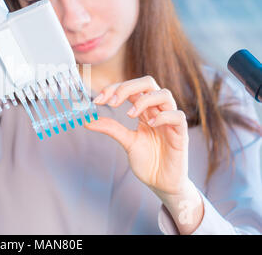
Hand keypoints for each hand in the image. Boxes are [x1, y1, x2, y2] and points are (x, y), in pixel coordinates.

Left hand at [85, 75, 189, 196]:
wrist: (162, 184)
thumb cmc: (148, 161)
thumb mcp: (126, 141)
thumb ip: (110, 128)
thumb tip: (86, 120)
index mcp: (145, 110)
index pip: (131, 88)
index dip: (114, 89)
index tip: (97, 101)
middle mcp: (158, 110)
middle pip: (148, 82)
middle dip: (127, 87)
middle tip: (111, 101)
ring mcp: (170, 121)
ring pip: (164, 94)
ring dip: (144, 100)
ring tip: (129, 114)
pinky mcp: (181, 134)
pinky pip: (177, 116)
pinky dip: (163, 116)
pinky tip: (151, 124)